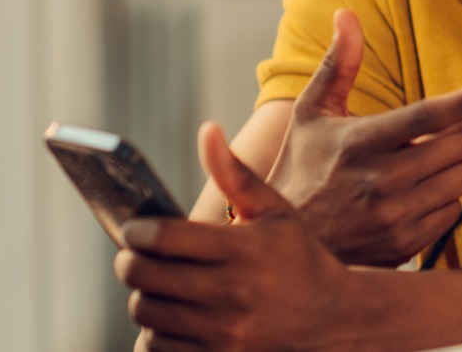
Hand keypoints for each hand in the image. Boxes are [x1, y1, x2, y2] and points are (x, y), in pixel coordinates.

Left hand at [118, 122, 354, 350]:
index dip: (136, 230)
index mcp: (243, 250)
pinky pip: (157, 346)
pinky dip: (155, 330)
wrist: (331, 317)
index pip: (163, 237)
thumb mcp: (274, 210)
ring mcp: (223, 331)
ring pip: (146, 313)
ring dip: (143, 296)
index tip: (133, 228)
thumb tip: (206, 131)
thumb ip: (234, 173)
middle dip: (130, 262)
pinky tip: (172, 313)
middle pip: (144, 276)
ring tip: (157, 283)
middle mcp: (231, 293)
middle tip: (135, 254)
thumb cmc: (298, 255)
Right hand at [268, 9, 461, 265]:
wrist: (287, 243)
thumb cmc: (303, 166)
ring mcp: (396, 217)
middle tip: (425, 139)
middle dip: (453, 135)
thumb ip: (337, 64)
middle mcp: (381, 181)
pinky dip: (442, 200)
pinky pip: (456, 210)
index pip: (426, 117)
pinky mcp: (407, 244)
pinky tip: (410, 198)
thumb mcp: (312, 113)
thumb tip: (346, 14)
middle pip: (460, 145)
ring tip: (414, 169)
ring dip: (449, 168)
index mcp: (362, 142)